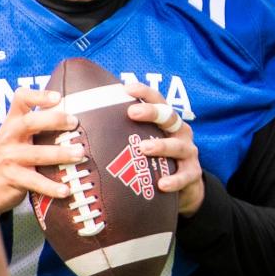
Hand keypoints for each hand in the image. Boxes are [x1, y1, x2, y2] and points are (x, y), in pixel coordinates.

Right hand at [0, 87, 77, 213]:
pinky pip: (34, 182)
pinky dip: (51, 187)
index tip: (58, 97)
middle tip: (74, 123)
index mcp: (12, 122)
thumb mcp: (14, 136)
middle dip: (54, 120)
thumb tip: (73, 119)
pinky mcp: (11, 178)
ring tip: (80, 154)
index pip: (21, 100)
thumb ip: (35, 127)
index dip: (38, 96)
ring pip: (37, 154)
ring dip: (61, 153)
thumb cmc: (7, 156)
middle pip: (30, 122)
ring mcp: (9, 157)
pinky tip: (66, 190)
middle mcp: (9, 136)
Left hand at [125, 82, 203, 216]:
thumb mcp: (142, 141)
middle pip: (169, 116)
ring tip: (143, 148)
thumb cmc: (155, 159)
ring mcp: (188, 152)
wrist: (185, 187)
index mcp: (166, 120)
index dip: (144, 92)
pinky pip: (185, 176)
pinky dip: (174, 180)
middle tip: (131, 113)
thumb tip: (81, 120)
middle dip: (151, 112)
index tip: (126, 88)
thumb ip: (121, 131)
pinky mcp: (193, 173)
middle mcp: (180, 131)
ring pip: (177, 146)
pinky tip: (161, 184)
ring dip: (161, 146)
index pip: (157, 100)